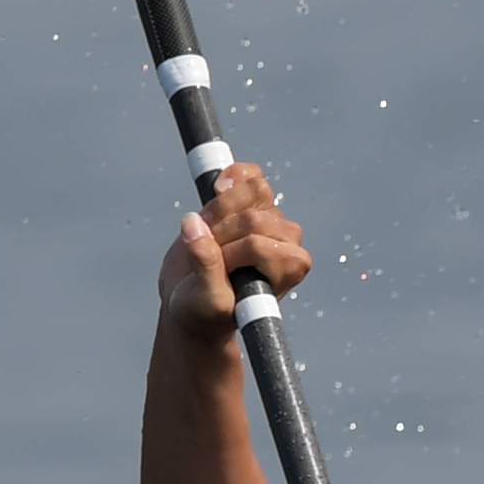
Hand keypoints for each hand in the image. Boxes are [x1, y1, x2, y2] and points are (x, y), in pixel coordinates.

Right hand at [152, 160, 314, 336]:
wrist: (194, 298)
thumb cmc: (205, 309)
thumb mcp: (204, 300)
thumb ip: (205, 265)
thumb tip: (194, 225)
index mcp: (290, 268)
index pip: (256, 245)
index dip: (227, 255)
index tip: (214, 275)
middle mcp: (288, 240)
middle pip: (251, 218)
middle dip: (220, 234)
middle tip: (205, 256)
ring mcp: (272, 218)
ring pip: (250, 192)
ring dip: (219, 212)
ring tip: (208, 236)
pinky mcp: (254, 201)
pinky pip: (249, 173)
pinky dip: (230, 179)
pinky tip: (218, 188)